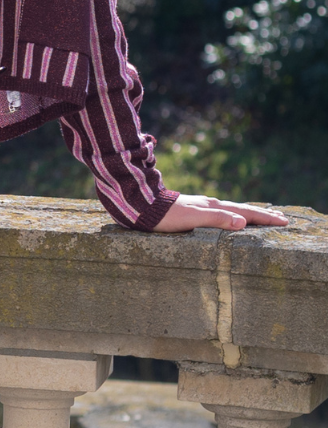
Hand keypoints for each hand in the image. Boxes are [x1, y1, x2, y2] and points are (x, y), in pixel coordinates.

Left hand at [153, 193, 287, 232]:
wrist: (143, 206)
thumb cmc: (166, 217)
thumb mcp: (193, 220)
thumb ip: (217, 220)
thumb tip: (243, 223)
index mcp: (214, 207)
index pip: (246, 213)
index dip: (265, 218)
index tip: (283, 221)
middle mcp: (211, 205)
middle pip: (242, 209)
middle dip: (262, 215)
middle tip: (282, 218)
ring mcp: (202, 206)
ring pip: (232, 210)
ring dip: (249, 214)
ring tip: (261, 217)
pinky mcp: (194, 210)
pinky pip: (221, 213)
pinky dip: (233, 215)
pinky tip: (229, 218)